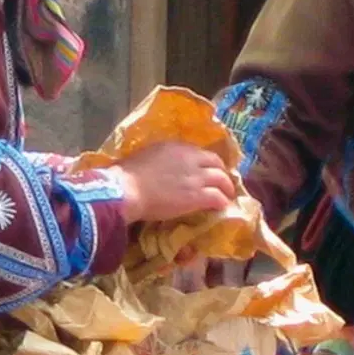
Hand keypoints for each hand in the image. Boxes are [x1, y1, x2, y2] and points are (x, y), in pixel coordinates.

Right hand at [115, 142, 234, 223]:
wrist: (127, 189)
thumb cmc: (128, 174)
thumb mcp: (147, 156)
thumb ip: (162, 158)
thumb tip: (163, 166)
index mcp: (176, 146)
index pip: (199, 152)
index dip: (206, 162)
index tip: (206, 170)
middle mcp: (190, 158)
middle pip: (216, 162)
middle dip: (221, 172)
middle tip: (221, 183)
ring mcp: (196, 177)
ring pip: (221, 179)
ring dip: (226, 188)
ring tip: (226, 196)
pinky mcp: (197, 196)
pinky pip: (217, 197)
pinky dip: (222, 202)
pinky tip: (222, 208)